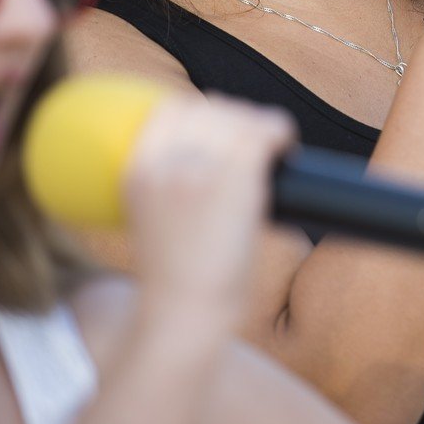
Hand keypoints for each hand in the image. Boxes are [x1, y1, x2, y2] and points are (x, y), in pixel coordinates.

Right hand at [123, 93, 296, 325]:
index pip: (169, 109)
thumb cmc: (177, 278)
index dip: (203, 111)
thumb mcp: (152, 221)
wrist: (182, 315)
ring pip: (238, 117)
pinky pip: (264, 132)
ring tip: (272, 151)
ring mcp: (198, 169)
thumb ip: (170, 187)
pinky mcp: (233, 180)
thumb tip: (214, 161)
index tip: (223, 132)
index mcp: (136, 170)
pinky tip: (288, 149)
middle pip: (208, 107)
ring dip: (260, 128)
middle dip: (237, 118)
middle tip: (256, 146)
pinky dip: (282, 133)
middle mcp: (164, 162)